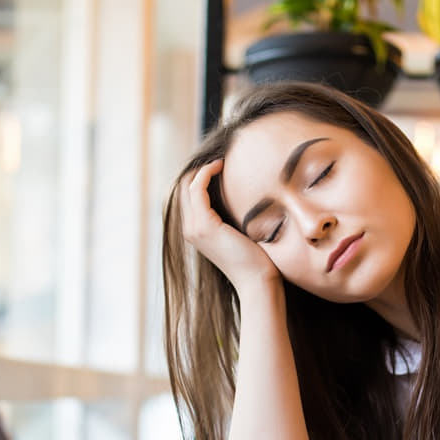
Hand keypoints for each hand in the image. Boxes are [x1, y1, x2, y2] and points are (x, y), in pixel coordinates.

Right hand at [180, 159, 280, 292]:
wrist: (256, 281)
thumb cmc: (256, 261)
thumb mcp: (241, 234)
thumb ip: (233, 218)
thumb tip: (241, 198)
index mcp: (196, 232)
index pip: (188, 196)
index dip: (198, 176)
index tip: (218, 165)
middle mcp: (190, 230)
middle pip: (183, 188)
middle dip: (198, 169)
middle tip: (219, 158)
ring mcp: (194, 228)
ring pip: (188, 185)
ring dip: (202, 168)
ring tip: (220, 160)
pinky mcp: (204, 225)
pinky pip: (197, 189)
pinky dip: (206, 173)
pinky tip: (221, 165)